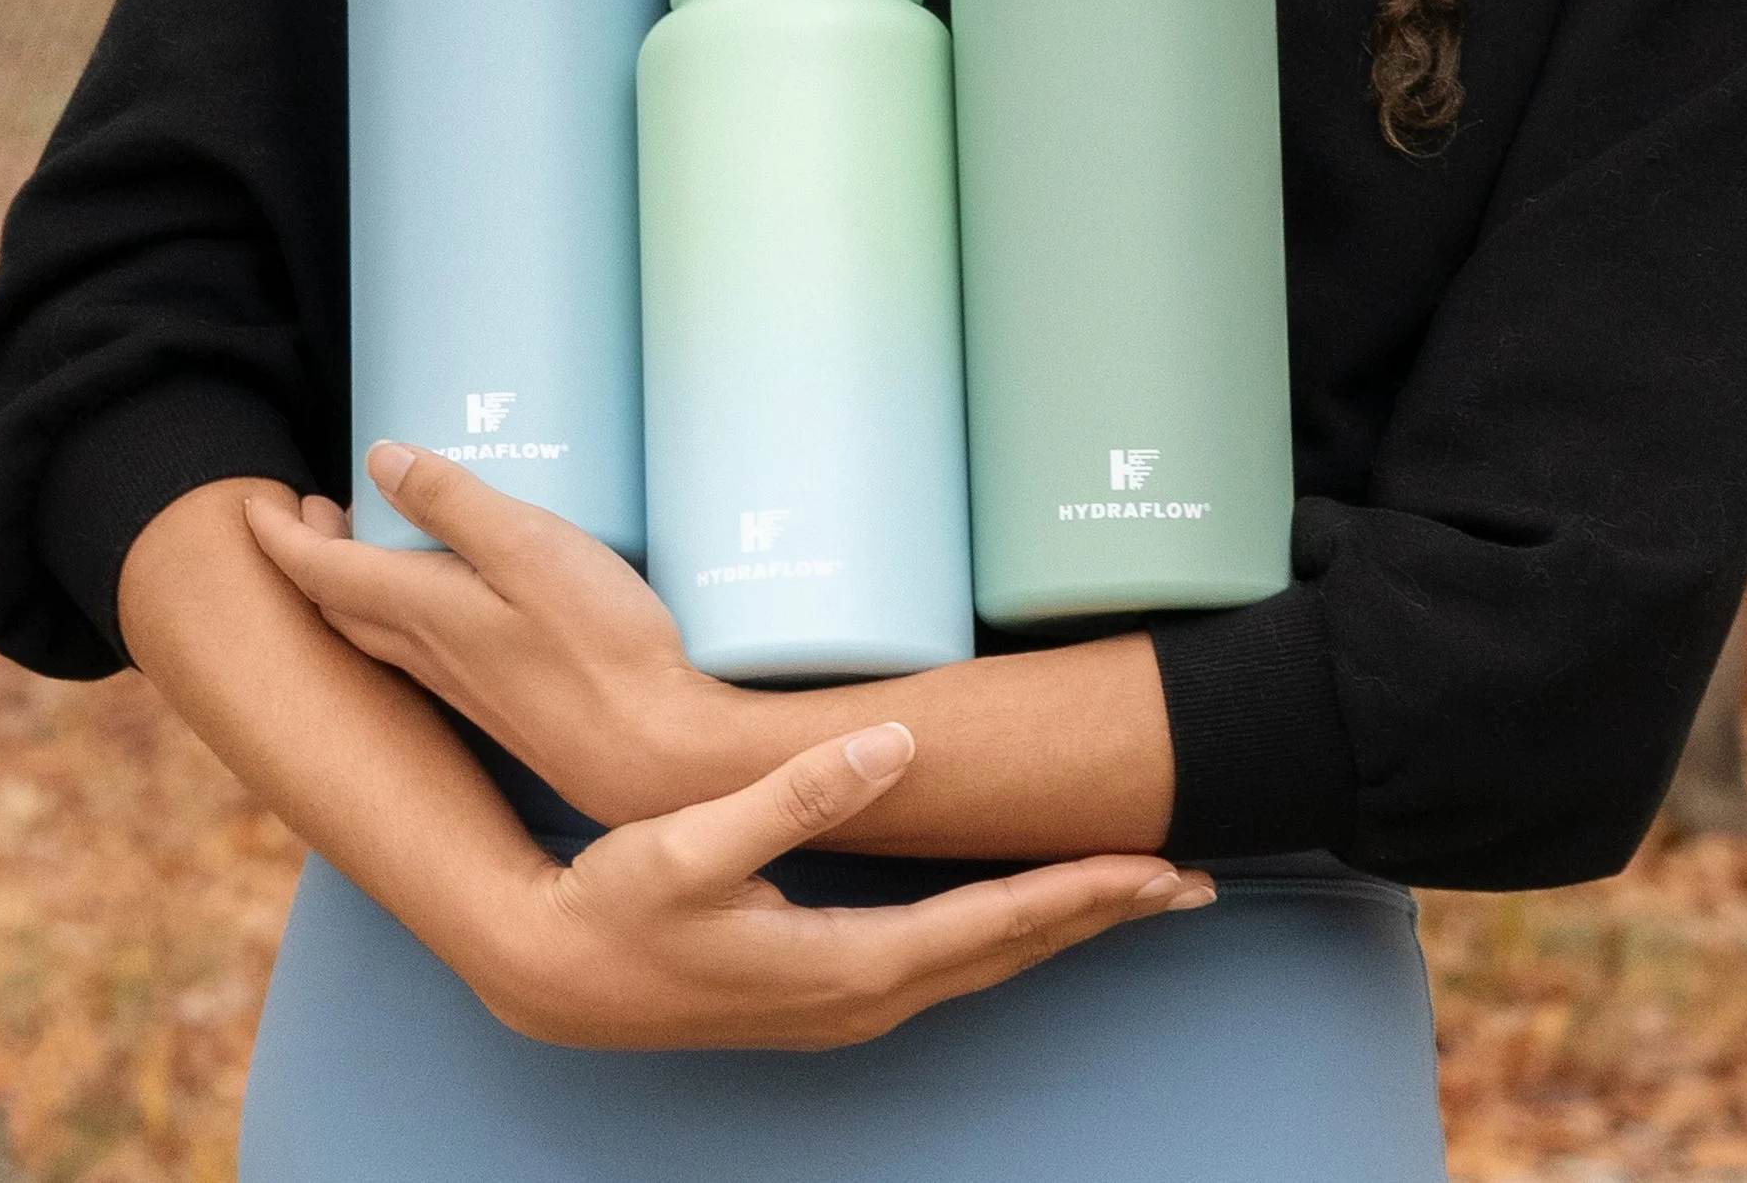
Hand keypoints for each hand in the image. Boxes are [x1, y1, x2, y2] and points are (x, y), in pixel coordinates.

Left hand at [244, 443, 730, 827]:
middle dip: (311, 557)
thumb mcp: (530, 548)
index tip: (254, 505)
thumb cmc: (602, 648)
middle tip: (308, 511)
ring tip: (365, 543)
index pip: (324, 571)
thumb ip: (455, 503)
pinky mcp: (502, 701)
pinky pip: (421, 652)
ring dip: (353, 587)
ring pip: (379, 632)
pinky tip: (441, 602)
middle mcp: (430, 654)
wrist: (655, 757)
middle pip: (342, 605)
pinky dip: (401, 614)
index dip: (282, 536)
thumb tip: (380, 459)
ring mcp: (465, 685)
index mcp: (424, 611)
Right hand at [465, 716, 1212, 1049]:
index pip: (996, 925)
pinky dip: (1005, 928)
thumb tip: (894, 744)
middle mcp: (864, 996)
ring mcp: (847, 1002)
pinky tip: (1021, 905)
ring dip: (1060, 922)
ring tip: (1130, 888)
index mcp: (849, 965)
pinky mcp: (829, 988)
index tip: (1157, 867)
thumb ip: (798, 794)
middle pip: (1011, 950)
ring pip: (984, 959)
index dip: (1081, 892)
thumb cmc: (620, 907)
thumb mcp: (696, 841)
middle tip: (1190, 879)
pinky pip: (947, 958)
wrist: (555, 975)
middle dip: (1101, 912)